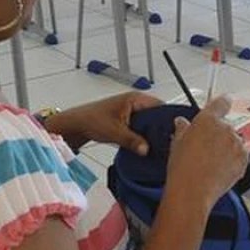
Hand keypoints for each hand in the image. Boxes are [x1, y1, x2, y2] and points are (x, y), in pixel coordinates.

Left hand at [47, 92, 161, 154]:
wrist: (76, 125)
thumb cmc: (91, 120)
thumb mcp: (114, 132)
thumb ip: (132, 140)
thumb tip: (147, 150)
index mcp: (135, 99)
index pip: (160, 106)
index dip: (167, 119)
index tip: (174, 132)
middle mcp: (136, 102)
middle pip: (157, 115)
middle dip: (161, 128)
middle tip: (168, 142)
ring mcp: (132, 111)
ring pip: (150, 122)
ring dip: (152, 133)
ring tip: (159, 145)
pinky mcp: (128, 120)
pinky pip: (142, 126)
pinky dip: (144, 135)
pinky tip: (147, 145)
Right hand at [166, 96, 248, 209]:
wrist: (193, 191)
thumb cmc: (183, 168)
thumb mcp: (177, 143)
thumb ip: (183, 128)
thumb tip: (183, 123)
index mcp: (208, 120)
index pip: (221, 102)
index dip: (222, 102)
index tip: (223, 102)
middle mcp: (225, 129)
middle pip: (225, 126)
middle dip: (218, 134)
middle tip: (206, 148)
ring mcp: (236, 144)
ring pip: (234, 141)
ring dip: (227, 147)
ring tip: (211, 162)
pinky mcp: (244, 159)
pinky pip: (241, 155)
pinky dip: (233, 160)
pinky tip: (220, 169)